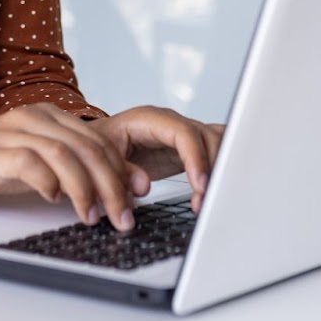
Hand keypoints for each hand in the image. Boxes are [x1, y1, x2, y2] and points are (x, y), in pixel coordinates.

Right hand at [0, 103, 148, 229]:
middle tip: (121, 217)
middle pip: (87, 147)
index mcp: (51, 116)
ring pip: (63, 154)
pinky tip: (53, 199)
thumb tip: (130, 187)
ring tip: (91, 216)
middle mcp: (35, 117)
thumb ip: (82, 170)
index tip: (135, 199)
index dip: (121, 170)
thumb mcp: (44, 166)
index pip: (98, 140)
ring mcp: (13, 131)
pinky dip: (47, 181)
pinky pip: (28, 161)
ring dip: (84, 189)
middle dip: (110, 185)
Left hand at [87, 107, 224, 212]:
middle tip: (204, 200)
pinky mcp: (190, 148)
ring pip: (216, 142)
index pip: (183, 132)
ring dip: (218, 170)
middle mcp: (171, 123)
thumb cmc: (100, 145)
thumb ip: (120, 171)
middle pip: (206, 137)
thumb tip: (142, 186)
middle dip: (211, 168)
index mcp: (149, 119)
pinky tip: (219, 187)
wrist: (99, 145)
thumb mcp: (101, 158)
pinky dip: (221, 167)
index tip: (199, 185)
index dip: (195, 158)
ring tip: (208, 198)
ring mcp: (183, 133)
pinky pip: (216, 149)